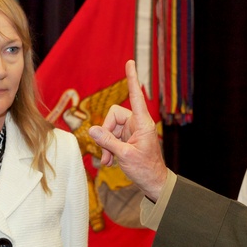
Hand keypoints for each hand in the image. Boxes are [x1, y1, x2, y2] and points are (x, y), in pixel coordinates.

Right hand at [88, 60, 167, 200]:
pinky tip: (108, 161)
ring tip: (107, 161)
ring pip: (110, 128)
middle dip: (106, 132)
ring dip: (106, 144)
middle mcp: (137, 124)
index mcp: (142, 123)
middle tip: (106, 151)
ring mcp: (131, 131)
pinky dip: (108, 148)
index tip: (131, 62)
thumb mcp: (125, 156)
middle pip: (113, 116)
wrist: (153, 183)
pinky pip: (111, 137)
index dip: (132, 79)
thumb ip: (108, 142)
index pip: (135, 96)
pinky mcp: (127, 139)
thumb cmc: (145, 169)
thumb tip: (92, 130)